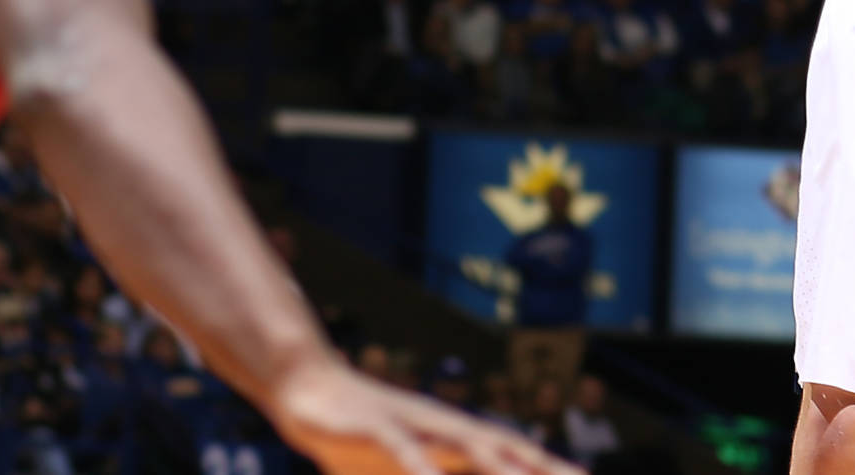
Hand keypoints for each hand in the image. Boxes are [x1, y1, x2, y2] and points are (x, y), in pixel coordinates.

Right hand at [267, 358, 580, 474]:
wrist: (306, 387)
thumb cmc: (356, 437)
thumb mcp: (397, 470)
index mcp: (450, 441)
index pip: (511, 455)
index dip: (548, 468)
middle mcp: (441, 429)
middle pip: (502, 449)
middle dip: (543, 468)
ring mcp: (411, 424)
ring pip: (464, 446)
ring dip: (499, 467)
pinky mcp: (376, 427)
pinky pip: (404, 451)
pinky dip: (423, 468)